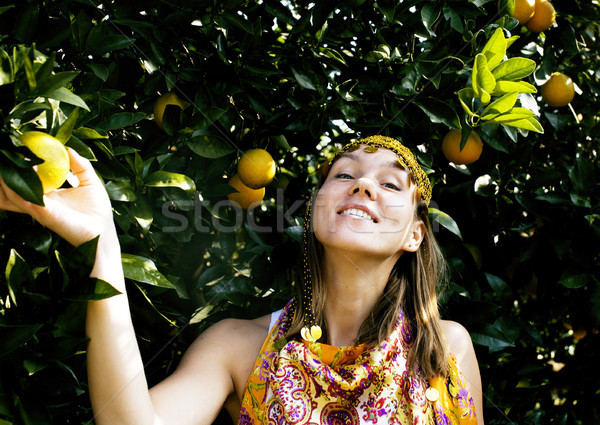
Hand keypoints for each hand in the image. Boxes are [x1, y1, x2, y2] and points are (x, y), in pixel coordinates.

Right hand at [0, 148, 115, 246]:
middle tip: (4, 157)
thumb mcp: (90, 182)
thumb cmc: (97, 211)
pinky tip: (19, 171)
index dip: (20, 167)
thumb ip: (80, 165)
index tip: (18, 150)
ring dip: (6, 178)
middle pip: (12, 187)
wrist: (102, 232)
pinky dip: (17, 185)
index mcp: (48, 195)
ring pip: (11, 192)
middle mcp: (39, 202)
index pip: (27, 180)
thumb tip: (68, 148)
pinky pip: (24, 197)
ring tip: (7, 161)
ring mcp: (38, 208)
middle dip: (5, 173)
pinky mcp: (42, 213)